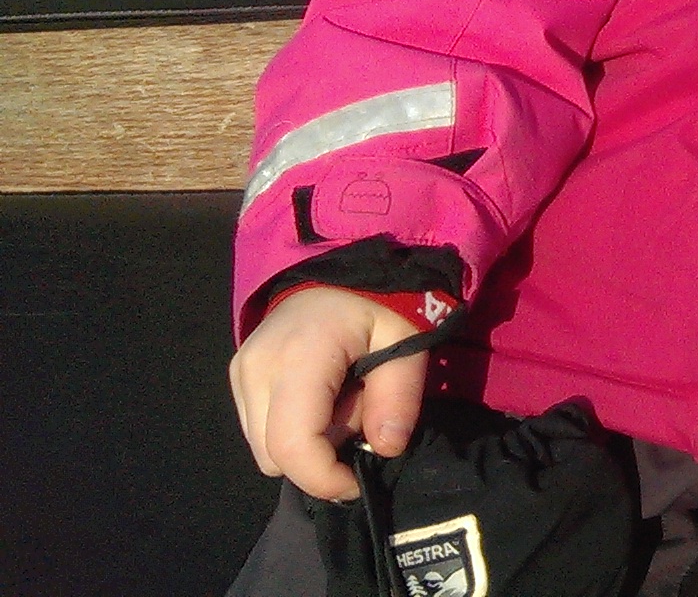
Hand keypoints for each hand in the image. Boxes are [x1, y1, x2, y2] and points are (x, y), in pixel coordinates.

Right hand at [228, 286, 427, 500]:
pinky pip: (260, 431)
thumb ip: (399, 397)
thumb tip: (385, 449)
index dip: (325, 479)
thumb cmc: (378, 302)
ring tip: (340, 403)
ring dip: (305, 444)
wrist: (336, 270)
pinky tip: (320, 399)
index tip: (359, 481)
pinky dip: (292, 429)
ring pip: (264, 449)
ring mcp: (239, 374)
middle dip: (319, 458)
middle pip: (275, 457)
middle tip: (358, 419)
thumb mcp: (407, 342)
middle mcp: (255, 370)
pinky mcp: (237, 378)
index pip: (293, 446)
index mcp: (298, 359)